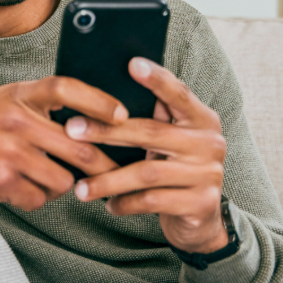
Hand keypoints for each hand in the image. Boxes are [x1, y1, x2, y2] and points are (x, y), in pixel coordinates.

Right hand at [0, 77, 123, 210]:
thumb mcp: (9, 99)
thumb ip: (44, 104)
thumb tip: (96, 120)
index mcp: (21, 94)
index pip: (66, 89)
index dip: (99, 101)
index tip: (122, 116)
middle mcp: (16, 119)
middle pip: (78, 145)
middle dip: (103, 165)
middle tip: (116, 173)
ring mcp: (8, 151)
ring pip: (62, 180)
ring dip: (61, 185)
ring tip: (44, 177)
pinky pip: (37, 198)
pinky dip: (35, 198)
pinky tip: (19, 187)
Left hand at [67, 58, 227, 253]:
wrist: (201, 219)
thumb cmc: (174, 170)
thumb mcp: (169, 142)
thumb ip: (153, 120)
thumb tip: (102, 97)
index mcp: (202, 119)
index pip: (179, 93)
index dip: (156, 79)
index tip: (131, 63)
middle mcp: (210, 143)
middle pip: (152, 132)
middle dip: (107, 131)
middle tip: (72, 130)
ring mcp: (208, 174)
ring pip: (147, 173)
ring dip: (109, 179)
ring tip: (81, 187)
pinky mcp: (201, 204)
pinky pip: (153, 202)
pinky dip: (125, 203)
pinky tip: (109, 204)